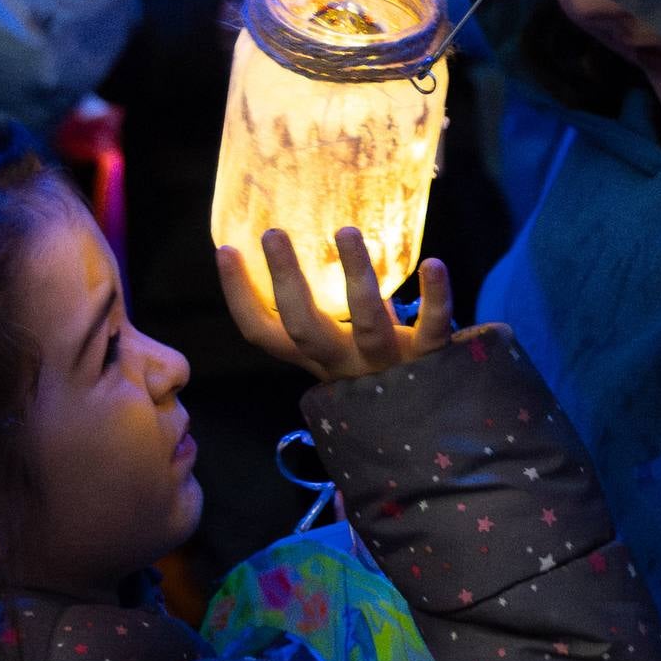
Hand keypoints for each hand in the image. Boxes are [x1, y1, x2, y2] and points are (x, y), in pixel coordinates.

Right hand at [218, 226, 454, 382]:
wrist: (435, 429)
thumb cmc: (384, 371)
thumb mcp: (348, 347)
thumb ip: (334, 313)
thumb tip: (313, 246)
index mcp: (318, 359)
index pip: (265, 334)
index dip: (240, 297)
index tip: (226, 250)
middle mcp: (345, 366)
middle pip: (305, 330)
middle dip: (285, 282)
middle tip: (272, 234)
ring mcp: (388, 366)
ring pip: (368, 326)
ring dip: (356, 276)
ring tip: (346, 231)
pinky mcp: (429, 361)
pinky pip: (433, 330)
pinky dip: (435, 298)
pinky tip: (433, 264)